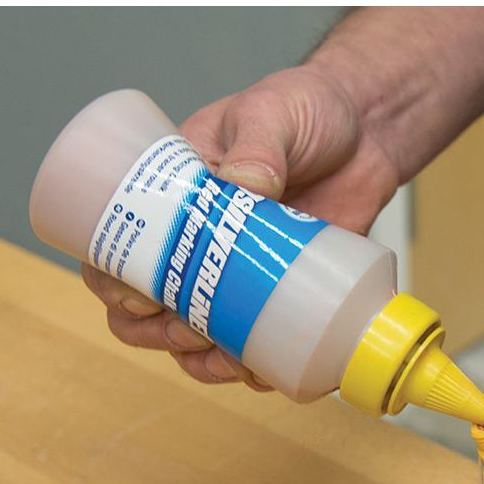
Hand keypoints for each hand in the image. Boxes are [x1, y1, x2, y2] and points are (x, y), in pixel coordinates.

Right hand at [81, 64, 401, 388]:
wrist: (369, 133)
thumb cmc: (307, 110)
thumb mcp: (272, 112)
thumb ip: (259, 144)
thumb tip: (243, 187)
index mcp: (174, 197)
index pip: (119, 247)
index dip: (114, 283)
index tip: (142, 297)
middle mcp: (197, 243)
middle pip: (148, 309)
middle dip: (157, 333)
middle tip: (188, 331)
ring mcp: (240, 275)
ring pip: (197, 338)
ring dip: (201, 362)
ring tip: (228, 360)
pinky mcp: (283, 294)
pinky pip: (257, 344)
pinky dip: (255, 367)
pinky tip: (263, 372)